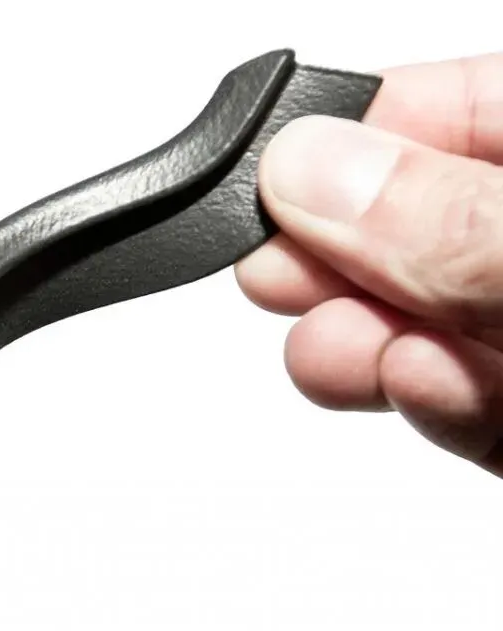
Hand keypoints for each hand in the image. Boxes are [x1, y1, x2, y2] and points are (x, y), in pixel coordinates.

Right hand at [236, 53, 502, 474]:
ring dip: (366, 336)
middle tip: (269, 266)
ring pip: (439, 325)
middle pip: (434, 223)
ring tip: (324, 348)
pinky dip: (429, 401)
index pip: (473, 108)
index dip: (372, 128)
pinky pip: (474, 409)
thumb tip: (319, 173)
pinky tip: (401, 383)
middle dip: (343, 249)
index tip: (280, 168)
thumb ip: (463, 225)